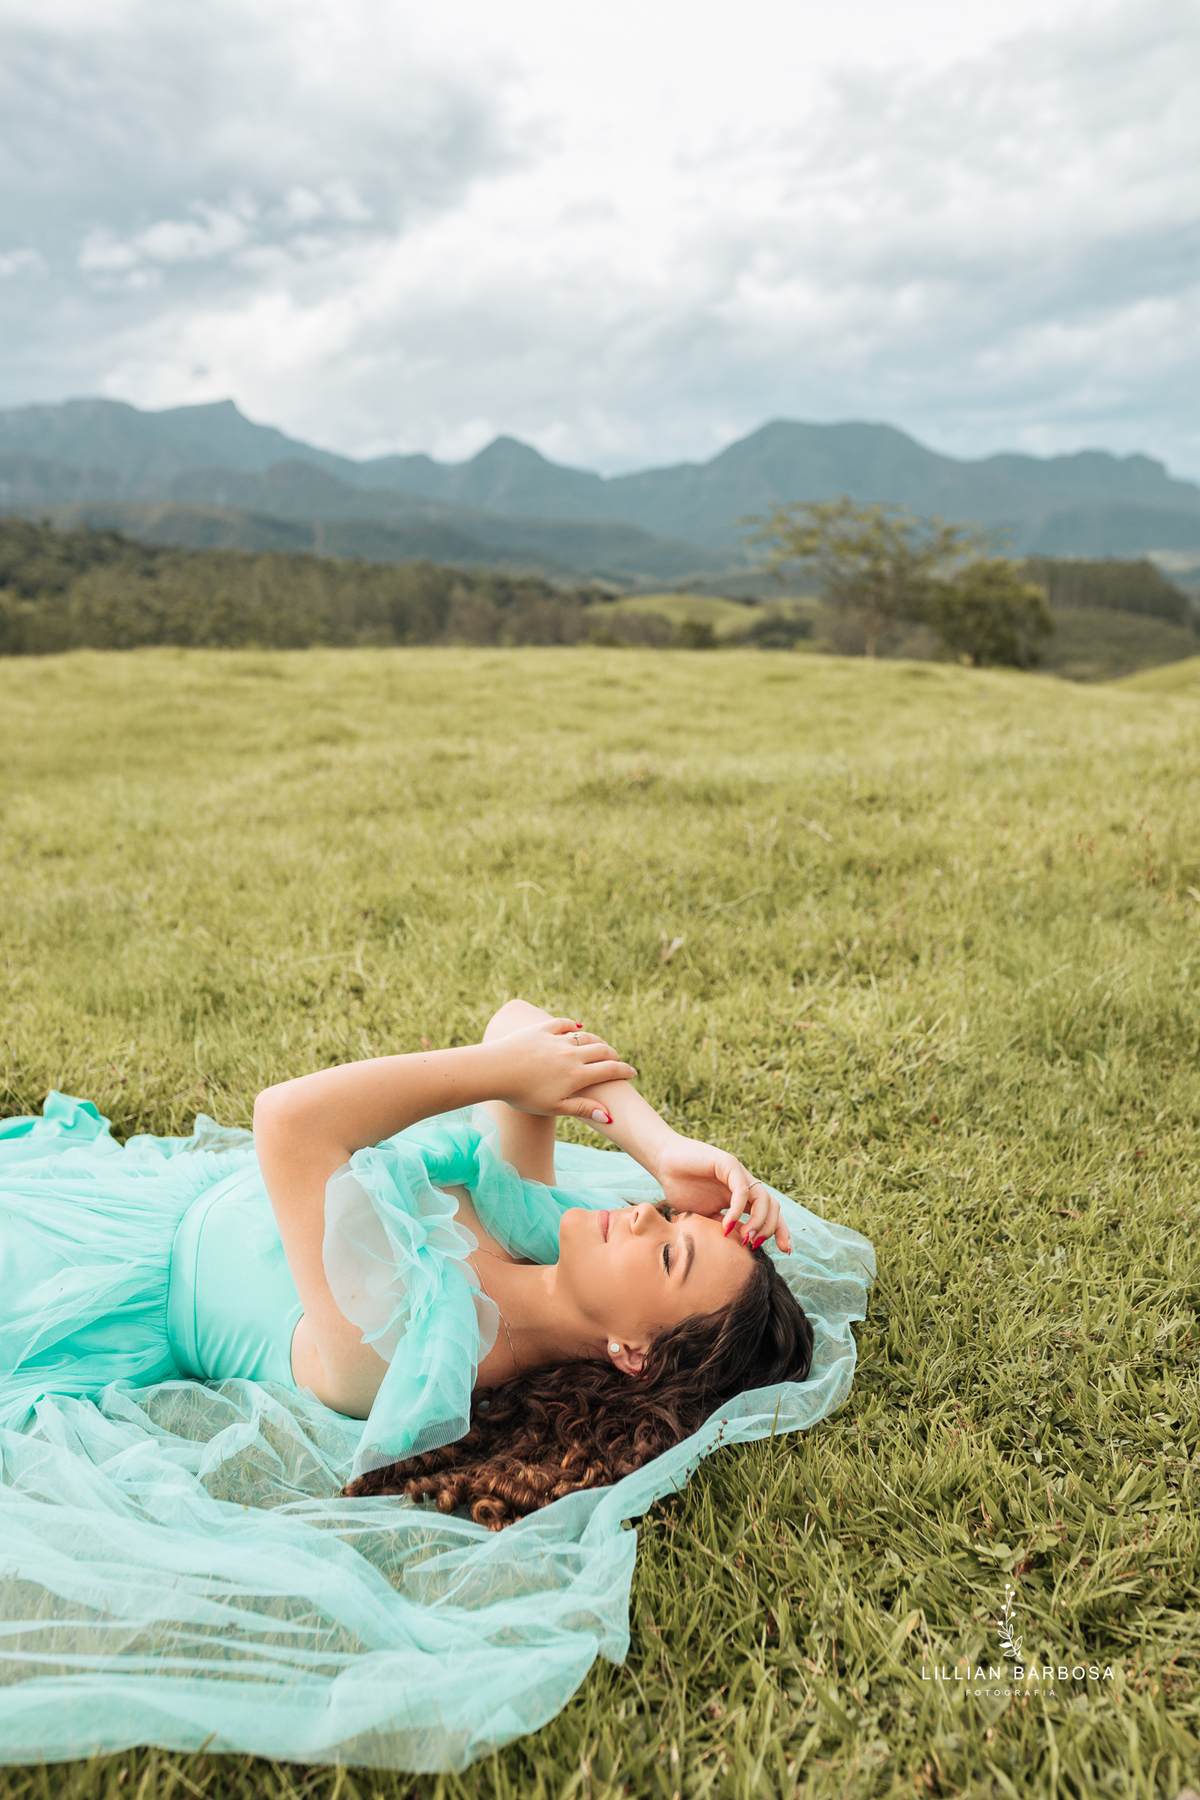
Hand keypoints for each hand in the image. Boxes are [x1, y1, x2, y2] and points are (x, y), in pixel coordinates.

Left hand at [492, 1018, 636, 1120]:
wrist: (495, 1070)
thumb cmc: (523, 1095)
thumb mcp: (554, 1107)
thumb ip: (583, 1109)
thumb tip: (610, 1116)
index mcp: (577, 1075)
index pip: (610, 1070)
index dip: (624, 1071)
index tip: (632, 1073)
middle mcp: (571, 1054)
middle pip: (602, 1050)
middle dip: (613, 1055)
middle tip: (617, 1060)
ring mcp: (556, 1039)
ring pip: (585, 1036)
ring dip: (596, 1041)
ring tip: (600, 1046)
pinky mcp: (541, 1029)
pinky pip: (563, 1024)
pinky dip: (572, 1026)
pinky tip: (576, 1028)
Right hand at [650, 1133, 791, 1253]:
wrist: (664, 1163)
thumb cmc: (681, 1187)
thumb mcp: (704, 1216)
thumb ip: (722, 1227)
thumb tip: (740, 1247)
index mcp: (742, 1198)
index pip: (770, 1214)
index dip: (780, 1232)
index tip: (785, 1251)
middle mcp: (745, 1185)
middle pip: (773, 1207)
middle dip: (773, 1229)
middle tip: (757, 1246)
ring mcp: (739, 1174)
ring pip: (764, 1199)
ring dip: (759, 1221)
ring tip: (745, 1238)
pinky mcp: (729, 1164)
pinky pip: (742, 1190)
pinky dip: (738, 1210)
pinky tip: (727, 1224)